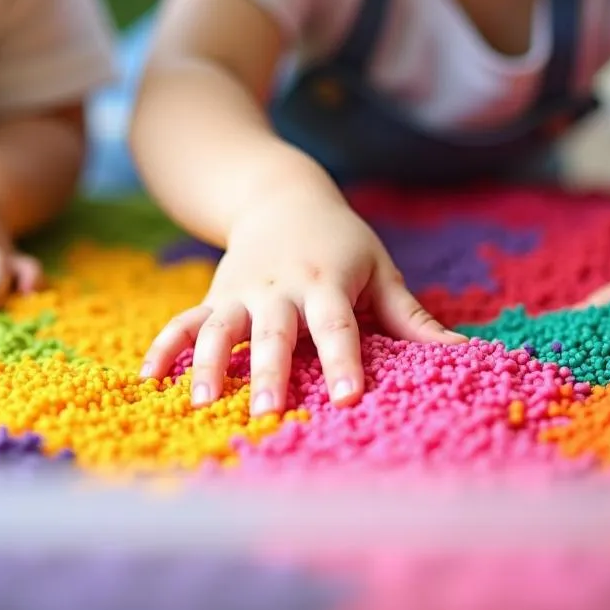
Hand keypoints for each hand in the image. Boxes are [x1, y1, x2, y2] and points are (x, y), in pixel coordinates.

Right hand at [140, 187, 465, 415]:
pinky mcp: (214, 295)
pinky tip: (147, 378)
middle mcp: (280, 287)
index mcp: (326, 281)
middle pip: (273, 331)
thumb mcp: (379, 267)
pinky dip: (164, 346)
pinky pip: (183, 321)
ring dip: (207, 363)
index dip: (343, 360)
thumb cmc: (341, 240)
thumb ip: (410, 315)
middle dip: (268, 372)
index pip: (337, 326)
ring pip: (220, 327)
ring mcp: (241, 291)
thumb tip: (463, 353)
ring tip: (199, 402)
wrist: (281, 194)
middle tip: (265, 414)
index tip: (349, 397)